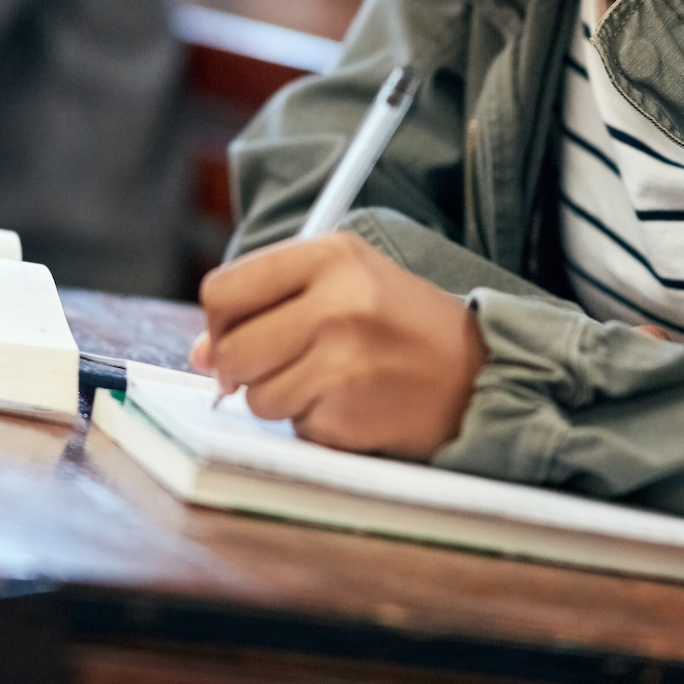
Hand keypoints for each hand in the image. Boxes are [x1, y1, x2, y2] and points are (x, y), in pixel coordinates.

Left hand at [187, 232, 486, 458]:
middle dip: (242, 368)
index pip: (223, 290)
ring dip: (282, 398)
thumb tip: (200, 352)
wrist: (483, 373)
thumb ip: (270, 303)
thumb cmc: (403, 325)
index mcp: (331, 256)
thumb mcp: (346, 283)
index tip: (235, 334)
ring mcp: (343, 361)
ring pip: (257, 396)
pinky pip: (295, 427)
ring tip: (330, 381)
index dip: (218, 322)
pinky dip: (314, 423)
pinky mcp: (350, 412)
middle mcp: (336, 302)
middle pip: (231, 349)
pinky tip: (352, 404)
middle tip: (283, 364)